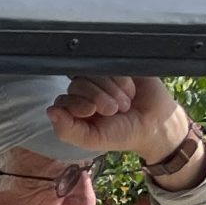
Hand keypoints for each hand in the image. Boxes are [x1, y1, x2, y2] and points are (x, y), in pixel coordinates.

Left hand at [47, 75, 190, 167]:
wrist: (155, 122)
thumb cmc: (122, 133)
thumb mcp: (93, 140)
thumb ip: (68, 130)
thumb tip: (50, 112)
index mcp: (75, 110)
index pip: (62, 99)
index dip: (75, 103)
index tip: (91, 112)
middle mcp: (85, 92)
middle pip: (76, 83)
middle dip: (97, 97)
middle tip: (114, 110)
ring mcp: (101, 77)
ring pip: (93, 72)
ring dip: (111, 90)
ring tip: (125, 103)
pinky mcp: (117, 67)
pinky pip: (110, 64)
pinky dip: (121, 80)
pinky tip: (131, 90)